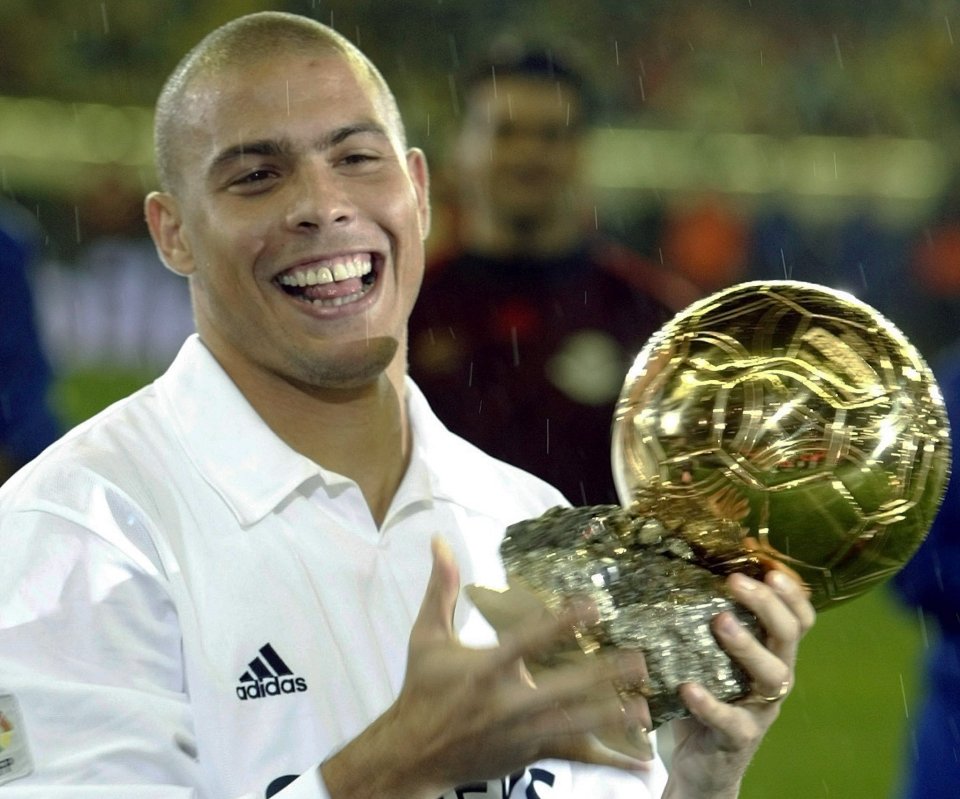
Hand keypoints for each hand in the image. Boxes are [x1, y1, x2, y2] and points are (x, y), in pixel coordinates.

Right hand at [321, 537, 650, 798]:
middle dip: (602, 677)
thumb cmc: (422, 688)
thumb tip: (440, 540)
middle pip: (563, 689)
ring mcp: (520, 734)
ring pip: (573, 726)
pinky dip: (607, 762)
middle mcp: (506, 703)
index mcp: (485, 669)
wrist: (412, 753)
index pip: (528, 641)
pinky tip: (639, 766)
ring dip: (611, 717)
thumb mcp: (427, 636)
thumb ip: (441, 589)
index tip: (593, 607)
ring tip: (646, 708)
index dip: (561, 624)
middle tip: (639, 662)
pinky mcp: (528, 755)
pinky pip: (572, 758)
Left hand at [664, 569, 815, 798]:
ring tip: (719, 621)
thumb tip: (677, 564)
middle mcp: (774, 678)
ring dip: (747, 645)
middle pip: (787, 636)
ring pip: (772, 675)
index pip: (797, 617)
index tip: (765, 562)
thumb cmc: (704, 694)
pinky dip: (711, 703)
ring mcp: (760, 709)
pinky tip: (688, 686)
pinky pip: (732, 721)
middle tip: (736, 581)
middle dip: (766, 604)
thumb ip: (700, 619)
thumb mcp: (706, 654)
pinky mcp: (738, 738)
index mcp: (771, 653)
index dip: (790, 590)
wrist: (701, 765)